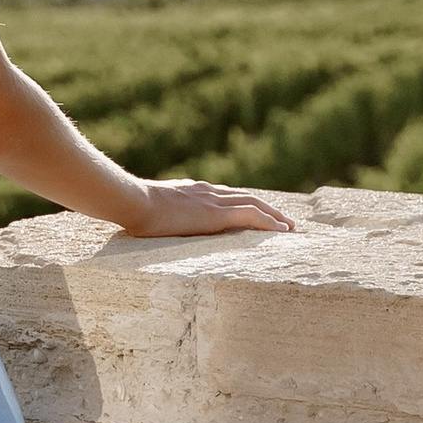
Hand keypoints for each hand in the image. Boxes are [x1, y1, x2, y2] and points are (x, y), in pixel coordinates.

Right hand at [131, 179, 296, 238]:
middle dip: (267, 208)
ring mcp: (213, 201)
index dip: (245, 204)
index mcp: (194, 191)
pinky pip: (250, 216)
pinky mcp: (215, 214)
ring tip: (289, 227)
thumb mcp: (153, 209)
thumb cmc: (135, 208)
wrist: (133, 202)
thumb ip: (163, 214)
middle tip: (284, 220)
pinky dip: (269, 222)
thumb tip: (156, 225)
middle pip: (246, 197)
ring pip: (254, 204)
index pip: (227, 195)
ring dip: (274, 215)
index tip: (256, 213)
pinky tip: (281, 231)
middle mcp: (208, 192)